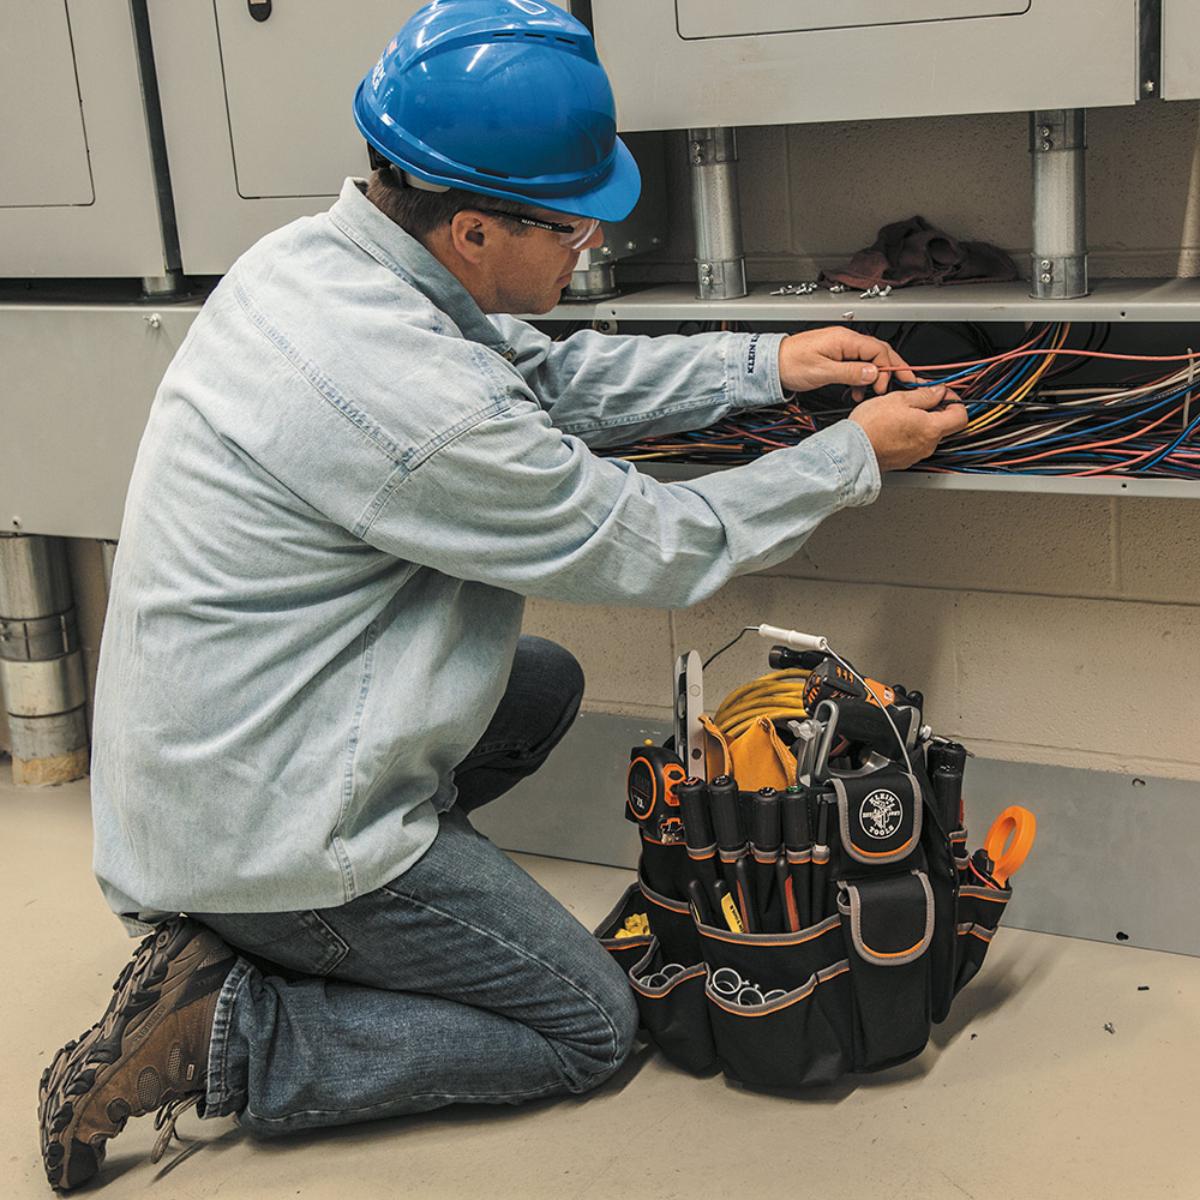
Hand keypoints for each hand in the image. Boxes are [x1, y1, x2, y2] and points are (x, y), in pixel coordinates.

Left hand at [778, 327, 914, 398]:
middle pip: (879, 352)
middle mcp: (846, 340)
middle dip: (890, 370)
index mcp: (845, 339)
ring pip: (869, 360)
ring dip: (873, 377)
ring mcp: (842, 347)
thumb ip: (850, 372)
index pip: (878, 350)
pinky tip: (857, 391)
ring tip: (870, 394)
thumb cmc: (790, 363)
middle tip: (899, 385)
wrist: (772, 363)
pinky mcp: (837, 356)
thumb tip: (873, 373)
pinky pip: (858, 365)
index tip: (885, 386)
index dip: (887, 369)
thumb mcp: (822, 371)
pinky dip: (861, 378)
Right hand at [849, 385, 968, 472]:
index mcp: (931, 428)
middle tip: (919, 398)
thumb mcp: (899, 398)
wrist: (852, 450)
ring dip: (921, 422)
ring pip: (928, 435)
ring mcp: (916, 455)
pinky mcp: (903, 461)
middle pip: (945, 425)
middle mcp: (928, 445)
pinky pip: (914, 444)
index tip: (943, 394)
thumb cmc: (871, 426)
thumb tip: (938, 392)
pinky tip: (894, 426)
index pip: (961, 416)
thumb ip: (924, 394)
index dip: (955, 402)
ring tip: (901, 412)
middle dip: (936, 410)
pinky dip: (909, 434)